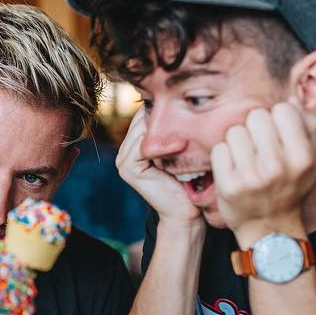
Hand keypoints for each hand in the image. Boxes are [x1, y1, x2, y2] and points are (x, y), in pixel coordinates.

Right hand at [116, 106, 202, 225]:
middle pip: (142, 118)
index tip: (188, 103)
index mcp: (136, 143)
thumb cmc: (191, 180)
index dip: (165, 106)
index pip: (146, 113)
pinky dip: (161, 144)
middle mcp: (126, 149)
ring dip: (164, 127)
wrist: (186, 213)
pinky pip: (142, 146)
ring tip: (187, 125)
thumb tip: (190, 102)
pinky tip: (180, 144)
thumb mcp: (184, 149)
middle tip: (188, 108)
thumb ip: (177, 129)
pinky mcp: (128, 168)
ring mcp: (124, 159)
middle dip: (164, 113)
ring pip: (142, 129)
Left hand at [210, 102, 315, 246]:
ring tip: (246, 160)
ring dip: (237, 142)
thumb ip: (308, 127)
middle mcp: (277, 167)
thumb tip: (291, 100)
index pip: (282, 109)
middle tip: (259, 148)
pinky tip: (233, 170)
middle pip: (255, 116)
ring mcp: (250, 177)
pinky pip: (218, 149)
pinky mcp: (228, 185)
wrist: (270, 229)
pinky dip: (223, 157)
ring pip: (234, 131)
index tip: (277, 135)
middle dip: (255, 128)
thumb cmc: (290, 188)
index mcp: (302, 158)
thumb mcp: (310, 161)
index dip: (277, 118)